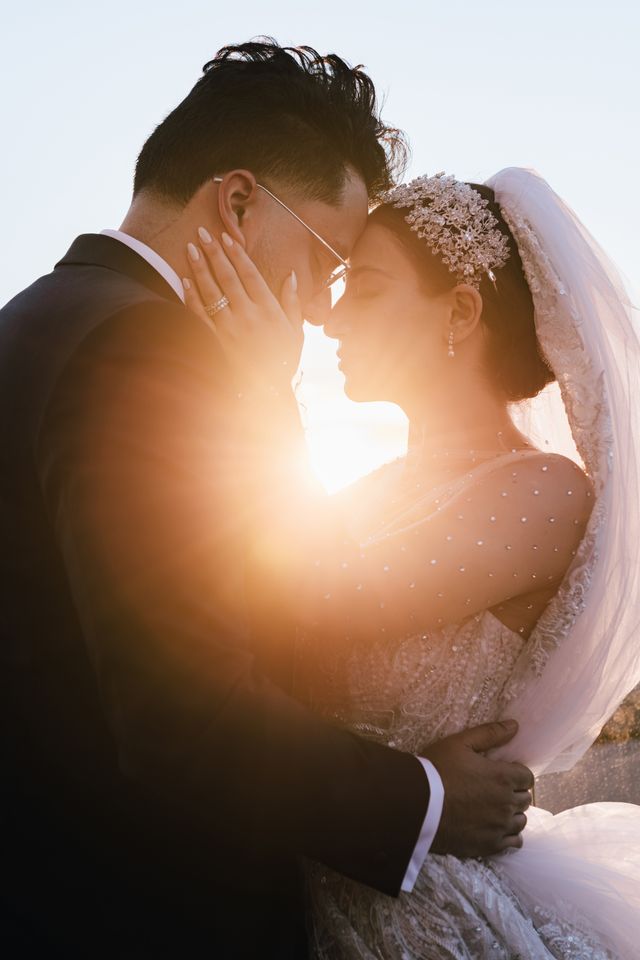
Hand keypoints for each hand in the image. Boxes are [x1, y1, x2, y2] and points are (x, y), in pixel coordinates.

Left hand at [183, 229, 302, 393]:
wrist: (267, 393)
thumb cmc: (284, 361)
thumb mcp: (296, 332)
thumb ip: (293, 303)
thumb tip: (291, 276)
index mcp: (269, 310)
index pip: (250, 274)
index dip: (237, 254)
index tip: (226, 237)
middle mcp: (248, 316)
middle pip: (227, 278)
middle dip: (214, 253)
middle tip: (202, 233)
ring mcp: (229, 329)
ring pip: (211, 292)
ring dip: (199, 268)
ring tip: (190, 248)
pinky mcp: (215, 341)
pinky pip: (199, 315)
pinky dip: (191, 296)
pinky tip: (185, 280)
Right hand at [422, 719, 532, 857]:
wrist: (418, 804)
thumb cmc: (438, 769)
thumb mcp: (460, 743)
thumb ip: (490, 733)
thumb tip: (514, 725)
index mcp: (503, 777)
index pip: (527, 777)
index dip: (516, 773)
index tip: (502, 773)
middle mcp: (506, 803)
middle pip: (525, 799)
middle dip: (514, 792)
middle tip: (495, 790)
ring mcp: (499, 826)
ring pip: (521, 821)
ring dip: (512, 814)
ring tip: (495, 809)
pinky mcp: (490, 845)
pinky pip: (513, 842)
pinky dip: (509, 835)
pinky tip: (496, 828)